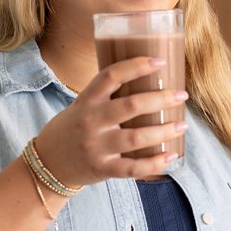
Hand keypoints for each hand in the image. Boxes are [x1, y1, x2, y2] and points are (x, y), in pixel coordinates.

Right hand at [33, 56, 187, 184]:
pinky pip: (132, 168)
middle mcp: (91, 121)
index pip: (111, 75)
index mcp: (87, 100)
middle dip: (161, 99)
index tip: (159, 61)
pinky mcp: (102, 168)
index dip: (136, 66)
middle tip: (182, 95)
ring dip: (164, 131)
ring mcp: (96, 146)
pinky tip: (171, 155)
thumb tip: (147, 80)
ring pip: (136, 137)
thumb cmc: (73, 128)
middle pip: (131, 105)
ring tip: (183, 124)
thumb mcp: (82, 105)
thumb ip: (107, 96)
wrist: (48, 163)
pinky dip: (154, 163)